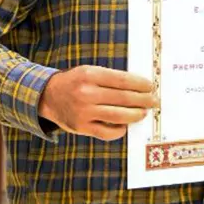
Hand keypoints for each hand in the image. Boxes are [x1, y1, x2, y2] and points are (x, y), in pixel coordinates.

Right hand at [38, 66, 156, 140]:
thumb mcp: (89, 71)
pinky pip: (108, 132)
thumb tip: (139, 86)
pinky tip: (125, 124)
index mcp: (89, 75)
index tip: (150, 86)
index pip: (122, 80)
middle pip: (124, 98)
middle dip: (144, 100)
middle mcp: (86, 93)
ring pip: (119, 116)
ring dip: (136, 115)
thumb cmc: (75, 82)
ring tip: (143, 113)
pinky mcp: (82, 127)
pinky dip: (121, 130)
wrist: (48, 96)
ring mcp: (84, 112)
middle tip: (154, 101)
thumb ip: (110, 78)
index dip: (140, 84)